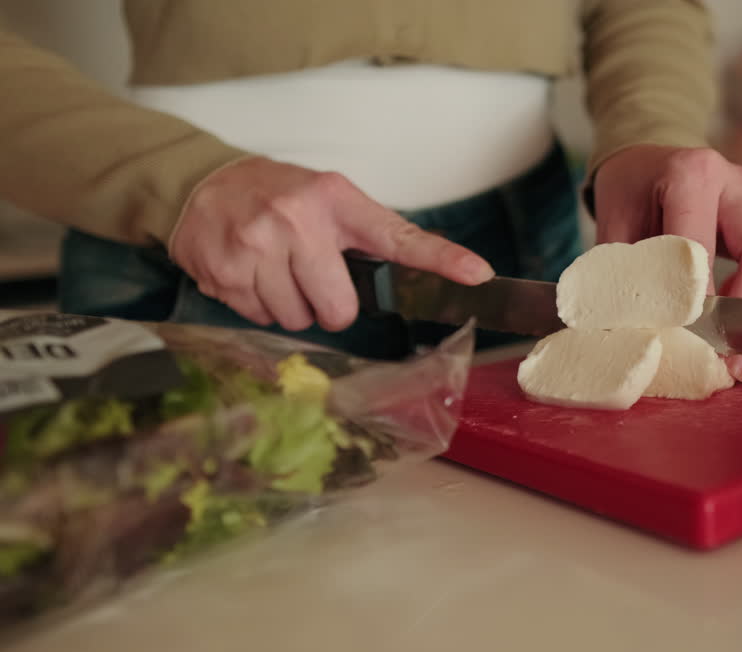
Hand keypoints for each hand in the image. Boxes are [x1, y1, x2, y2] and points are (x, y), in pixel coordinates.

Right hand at [168, 156, 493, 331]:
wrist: (202, 181)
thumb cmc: (280, 195)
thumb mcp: (331, 198)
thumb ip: (369, 234)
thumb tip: (419, 272)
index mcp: (335, 201)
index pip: (398, 237)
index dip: (441, 259)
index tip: (478, 274)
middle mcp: (295, 222)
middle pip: (339, 310)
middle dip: (330, 306)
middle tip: (313, 278)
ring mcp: (255, 249)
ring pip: (296, 320)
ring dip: (291, 306)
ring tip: (278, 270)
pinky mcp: (222, 272)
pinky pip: (258, 318)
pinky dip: (258, 305)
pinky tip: (251, 274)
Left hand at [592, 145, 741, 376]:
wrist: (643, 163)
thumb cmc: (629, 198)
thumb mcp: (613, 231)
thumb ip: (628, 277)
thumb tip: (643, 337)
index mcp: (690, 175)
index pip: (703, 247)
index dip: (700, 303)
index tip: (696, 346)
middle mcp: (736, 181)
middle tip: (732, 359)